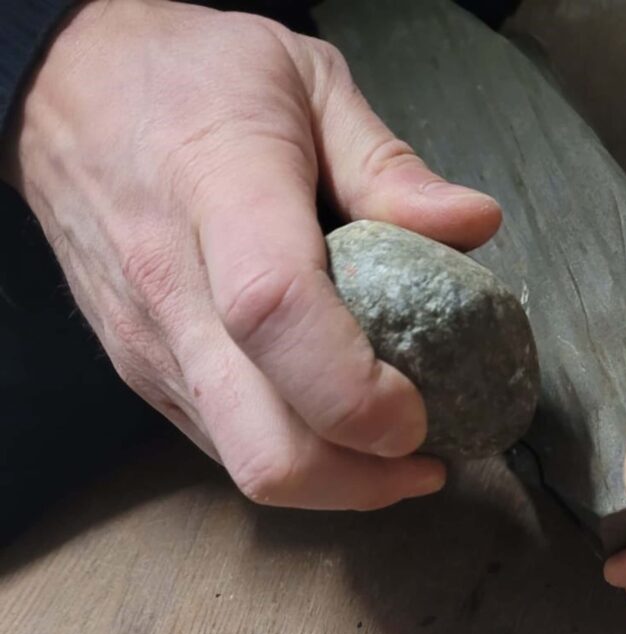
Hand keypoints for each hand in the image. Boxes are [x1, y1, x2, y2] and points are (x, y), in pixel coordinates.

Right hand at [3, 0, 500, 508]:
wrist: (67, 93)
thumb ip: (392, 169)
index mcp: (223, 196)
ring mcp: (152, 346)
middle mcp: (174, 291)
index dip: (356, 392)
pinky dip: (295, 456)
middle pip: (264, 446)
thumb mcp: (308, 85)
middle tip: (424, 461)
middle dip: (360, 481)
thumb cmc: (194, 77)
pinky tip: (332, 425)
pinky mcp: (146, 373)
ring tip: (391, 447)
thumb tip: (476, 226)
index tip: (420, 415)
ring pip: (248, 466)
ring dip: (336, 481)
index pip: (277, 316)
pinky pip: (228, 446)